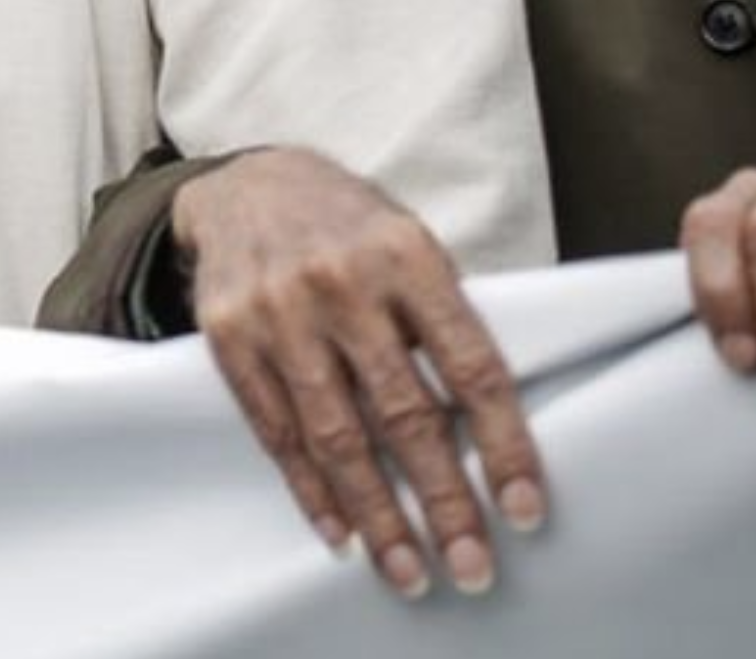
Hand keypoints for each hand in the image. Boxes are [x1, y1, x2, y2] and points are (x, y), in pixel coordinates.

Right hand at [174, 150, 541, 600]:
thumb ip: (444, 320)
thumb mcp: (412, 244)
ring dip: (377, 515)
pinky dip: (310, 489)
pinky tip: (340, 533)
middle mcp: (342, 282)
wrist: (248, 184)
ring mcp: (279, 310)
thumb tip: (489, 430)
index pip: (470, 367)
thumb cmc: (351, 226)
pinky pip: (277, 430)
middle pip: (404, 415)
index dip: (503, 446)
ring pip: (337, 436)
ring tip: (408, 572)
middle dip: (443, 503)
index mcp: (407, 255)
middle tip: (471, 568)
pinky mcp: (230, 336)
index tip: (525, 511)